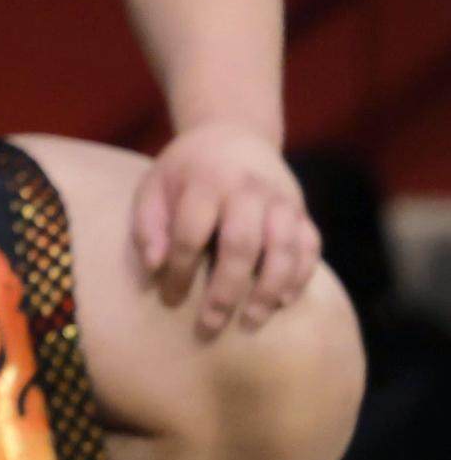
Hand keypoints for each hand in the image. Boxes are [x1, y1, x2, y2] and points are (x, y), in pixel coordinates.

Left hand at [136, 126, 322, 340]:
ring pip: (284, 250)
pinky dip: (300, 276)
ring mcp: (282, 200)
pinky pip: (311, 247)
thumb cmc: (186, 171)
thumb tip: (155, 267)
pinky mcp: (303, 211)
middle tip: (210, 325)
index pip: (190, 234)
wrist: (235, 134)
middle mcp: (248, 189)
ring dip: (268, 290)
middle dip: (226, 290)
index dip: (179, 270)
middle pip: (241, 245)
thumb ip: (149, 225)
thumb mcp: (154, 186)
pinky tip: (283, 302)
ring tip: (250, 322)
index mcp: (205, 181)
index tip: (170, 299)